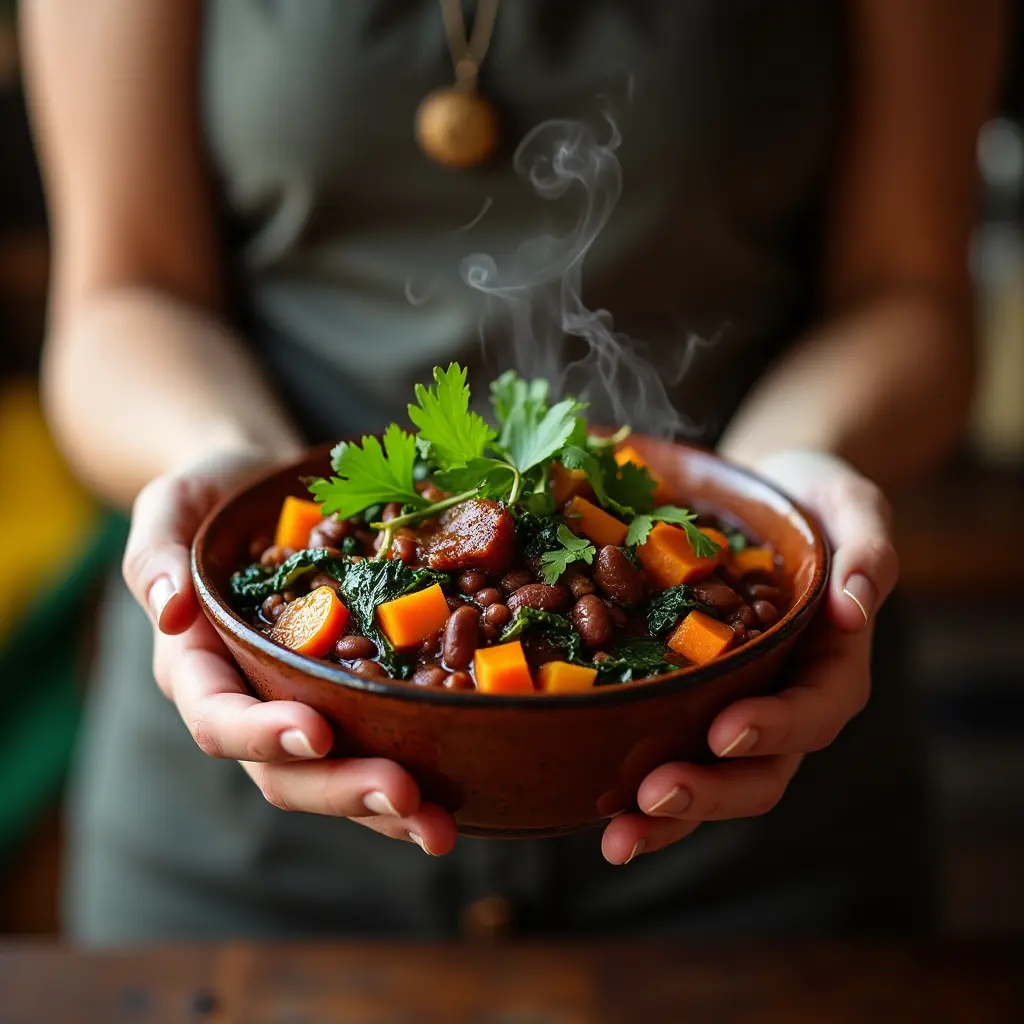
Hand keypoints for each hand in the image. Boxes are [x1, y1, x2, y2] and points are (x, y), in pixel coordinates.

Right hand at [121, 446, 457, 855]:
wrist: (261, 493)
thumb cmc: (211, 500)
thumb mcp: (170, 510)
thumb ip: (155, 557)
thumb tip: (168, 609)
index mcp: (198, 668)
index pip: (219, 718)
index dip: (264, 733)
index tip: (319, 731)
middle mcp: (250, 702)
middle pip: (285, 770)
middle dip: (343, 789)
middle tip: (406, 798)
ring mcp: (302, 705)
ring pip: (336, 776)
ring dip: (386, 808)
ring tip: (440, 827)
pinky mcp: (348, 695)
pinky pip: (376, 744)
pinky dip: (414, 772)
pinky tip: (459, 792)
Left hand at [601, 450, 898, 864]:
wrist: (766, 499)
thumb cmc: (814, 500)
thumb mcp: (852, 507)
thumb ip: (866, 552)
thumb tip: (854, 606)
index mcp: (831, 666)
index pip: (814, 711)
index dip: (774, 728)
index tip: (724, 730)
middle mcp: (783, 700)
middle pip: (760, 771)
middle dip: (709, 792)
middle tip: (653, 798)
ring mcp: (734, 707)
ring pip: (710, 779)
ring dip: (666, 815)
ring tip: (615, 835)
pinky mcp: (689, 699)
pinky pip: (666, 748)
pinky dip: (632, 779)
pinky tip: (591, 799)